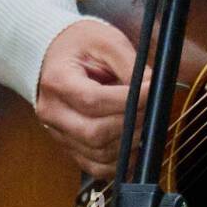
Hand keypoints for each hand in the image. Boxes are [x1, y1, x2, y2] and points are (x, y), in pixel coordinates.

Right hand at [36, 19, 151, 178]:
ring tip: (147, 123)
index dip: (128, 101)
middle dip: (131, 124)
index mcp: (57, 81)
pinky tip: (135, 146)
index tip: (152, 91)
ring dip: (129, 144)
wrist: (55, 53)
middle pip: (94, 133)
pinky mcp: (68, 145)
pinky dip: (118, 163)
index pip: (93, 100)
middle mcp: (53, 112)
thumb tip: (152, 87)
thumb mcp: (106, 40)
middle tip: (154, 109)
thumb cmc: (80, 44)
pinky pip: (94, 165)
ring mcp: (58, 133)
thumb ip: (130, 64)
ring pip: (96, 154)